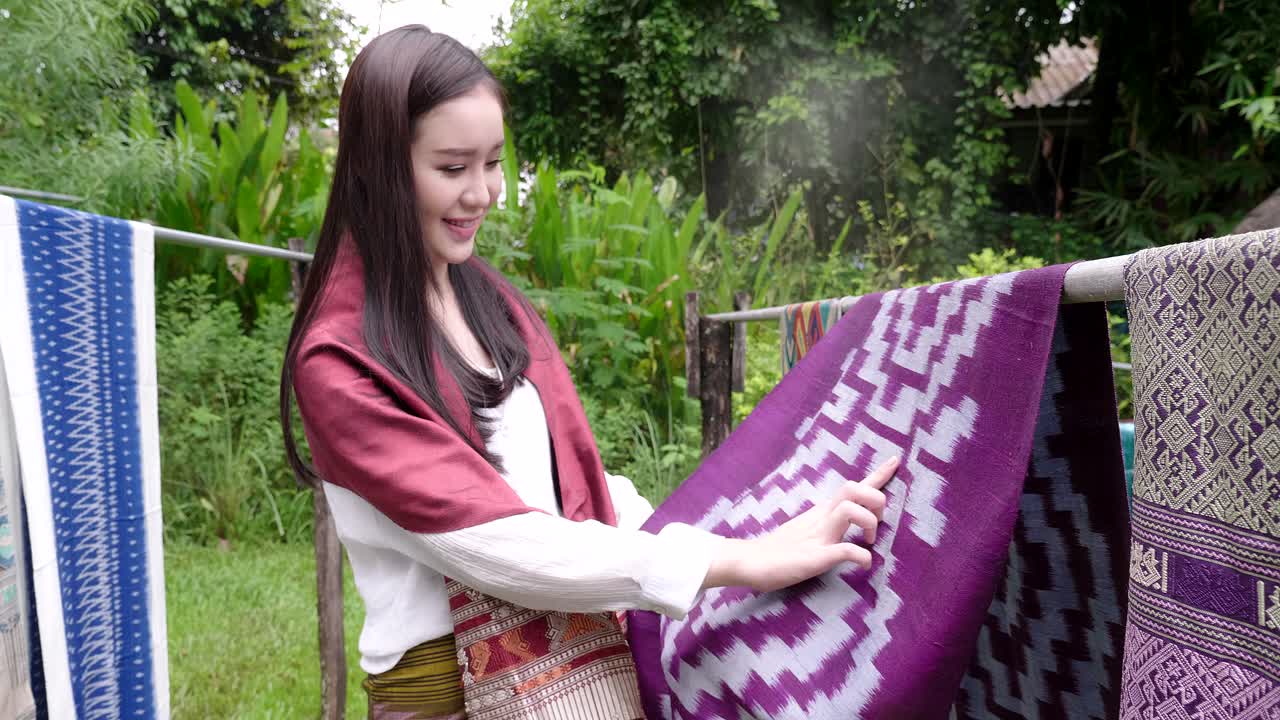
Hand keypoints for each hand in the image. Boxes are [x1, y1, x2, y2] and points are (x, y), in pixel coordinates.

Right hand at [703, 456, 898, 592]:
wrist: (749, 562)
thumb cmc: (778, 551)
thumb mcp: (808, 533)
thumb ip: (827, 528)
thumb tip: (849, 534)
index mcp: (822, 512)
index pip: (853, 485)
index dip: (878, 474)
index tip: (896, 460)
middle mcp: (822, 518)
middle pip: (854, 487)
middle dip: (876, 499)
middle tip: (877, 523)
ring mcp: (818, 536)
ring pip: (851, 510)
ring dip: (869, 523)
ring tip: (867, 542)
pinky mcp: (815, 557)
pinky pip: (845, 550)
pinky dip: (861, 556)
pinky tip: (864, 564)